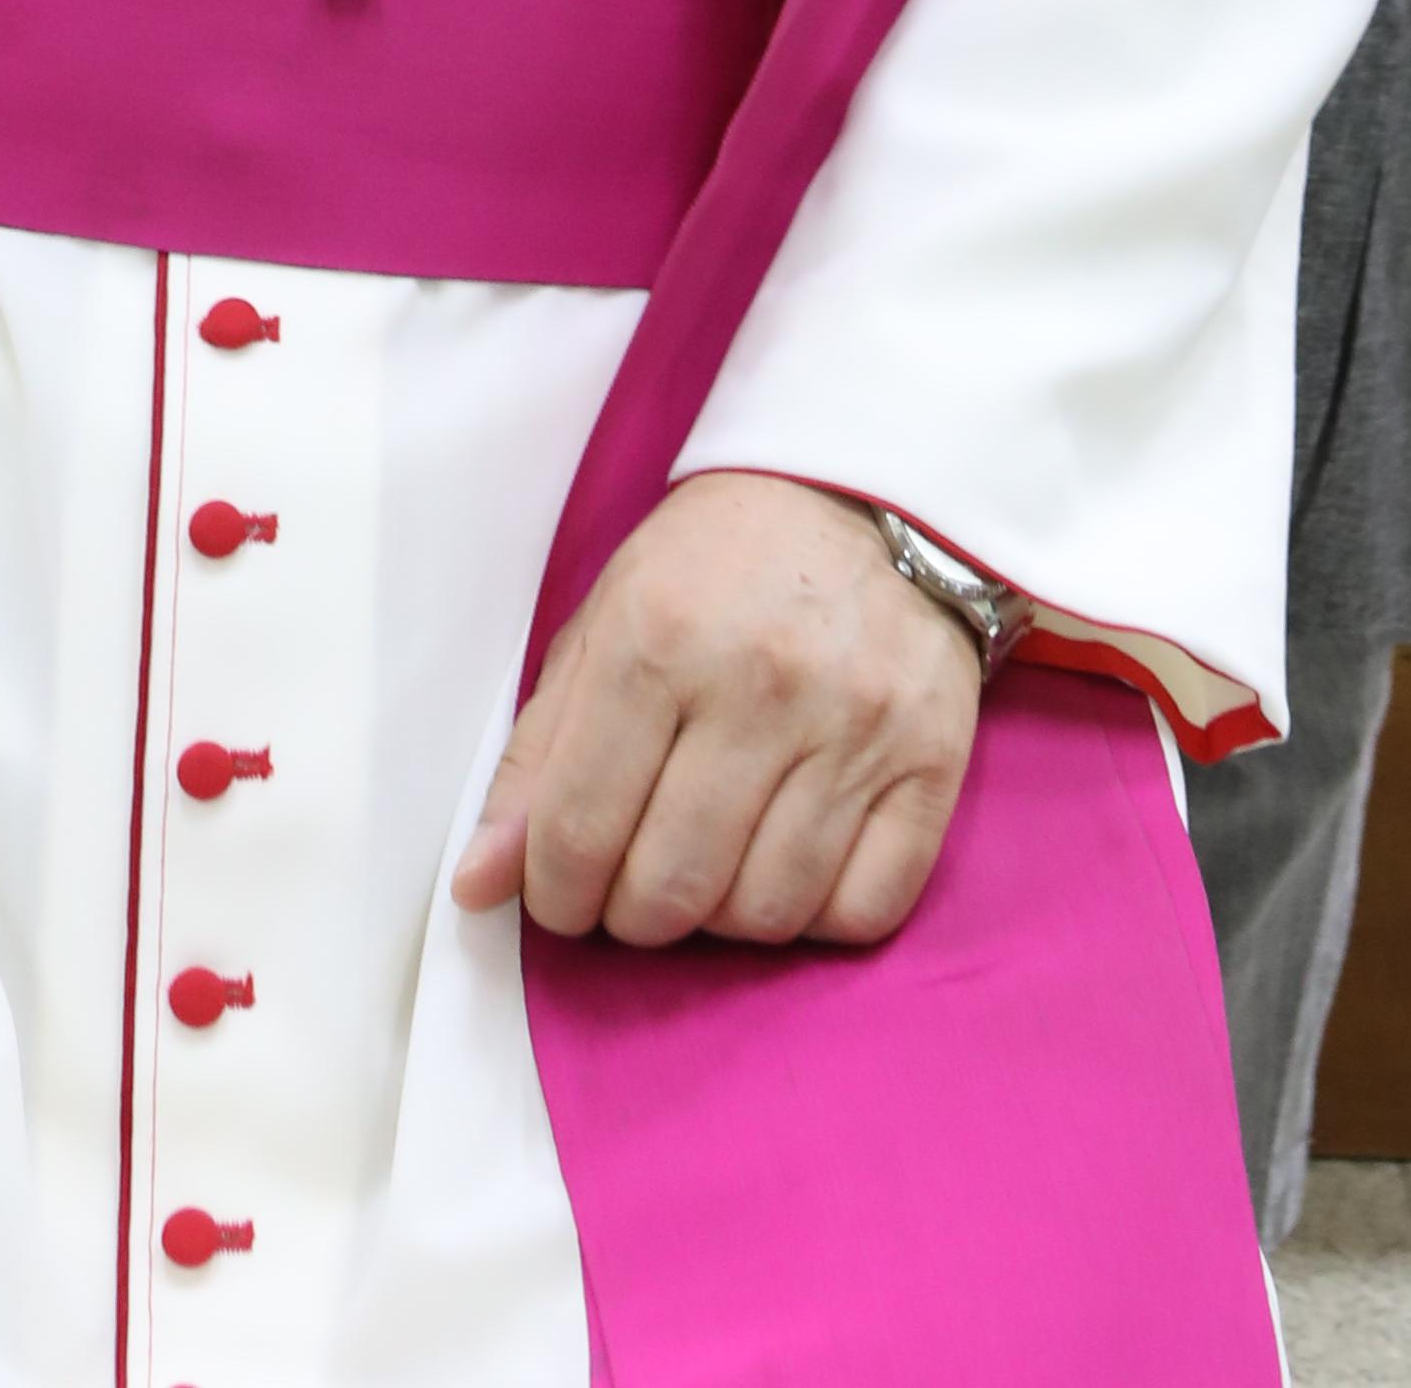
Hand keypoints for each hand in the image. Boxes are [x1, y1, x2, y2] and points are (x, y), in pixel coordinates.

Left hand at [452, 471, 982, 952]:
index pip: (578, 832)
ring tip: (715, 861)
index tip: (564, 891)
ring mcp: (856, 725)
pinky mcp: (933, 762)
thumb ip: (539, 755)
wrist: (868, 494)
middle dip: (633, 914)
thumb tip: (477, 886)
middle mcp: (760, 682)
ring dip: (722, 916)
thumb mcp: (607, 621)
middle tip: (637, 880)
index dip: (555, 893)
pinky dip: (814, 917)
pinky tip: (792, 862)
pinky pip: (862, 913)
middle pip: (670, 889)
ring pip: (763, 914)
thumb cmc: (718, 564)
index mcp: (658, 636)